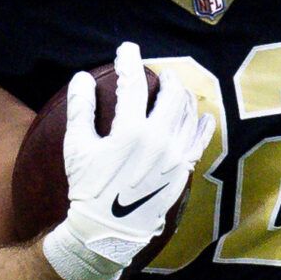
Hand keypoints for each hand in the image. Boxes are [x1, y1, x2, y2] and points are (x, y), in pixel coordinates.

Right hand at [42, 42, 212, 279]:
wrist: (110, 230)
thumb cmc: (89, 188)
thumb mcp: (77, 148)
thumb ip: (80, 110)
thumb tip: (80, 78)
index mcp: (131, 130)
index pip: (133, 84)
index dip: (129, 61)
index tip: (127, 49)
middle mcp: (160, 139)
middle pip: (171, 95)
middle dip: (166, 78)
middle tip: (159, 72)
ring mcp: (176, 155)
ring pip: (188, 115)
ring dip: (183, 96)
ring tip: (177, 89)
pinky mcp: (184, 169)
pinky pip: (200, 141)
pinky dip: (203, 125)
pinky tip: (203, 115)